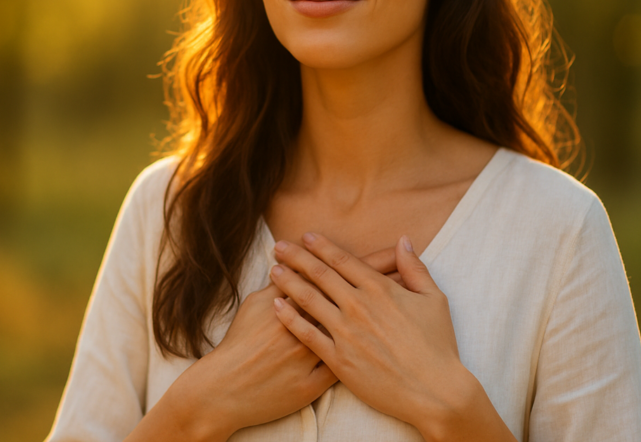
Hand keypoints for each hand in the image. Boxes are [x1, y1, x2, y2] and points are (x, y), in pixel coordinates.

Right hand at [151, 245, 407, 439]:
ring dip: (386, 316)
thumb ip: (283, 283)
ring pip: (364, 330)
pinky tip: (387, 344)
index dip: (371, 263)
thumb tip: (299, 263)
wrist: (229, 388)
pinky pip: (353, 363)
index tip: (393, 252)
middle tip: (412, 272)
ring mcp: (322, 353)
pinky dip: (372, 350)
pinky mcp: (323, 380)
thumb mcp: (257, 304)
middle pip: (361, 298)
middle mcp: (317, 324)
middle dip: (388, 283)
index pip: (345, 274)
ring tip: (407, 303)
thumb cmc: (241, 342)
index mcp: (304, 300)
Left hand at [269, 233, 484, 437]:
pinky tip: (277, 306)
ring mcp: (346, 333)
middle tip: (279, 246)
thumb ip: (415, 268)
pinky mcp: (338, 359)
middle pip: (320, 274)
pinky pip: (307, 334)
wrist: (434, 391)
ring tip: (273, 270)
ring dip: (288, 282)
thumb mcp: (434, 300)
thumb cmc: (437, 346)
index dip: (322, 246)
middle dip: (297, 257)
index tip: (307, 236)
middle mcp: (359, 306)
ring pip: (309, 300)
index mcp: (380, 290)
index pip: (343, 260)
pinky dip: (290, 318)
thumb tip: (404, 241)